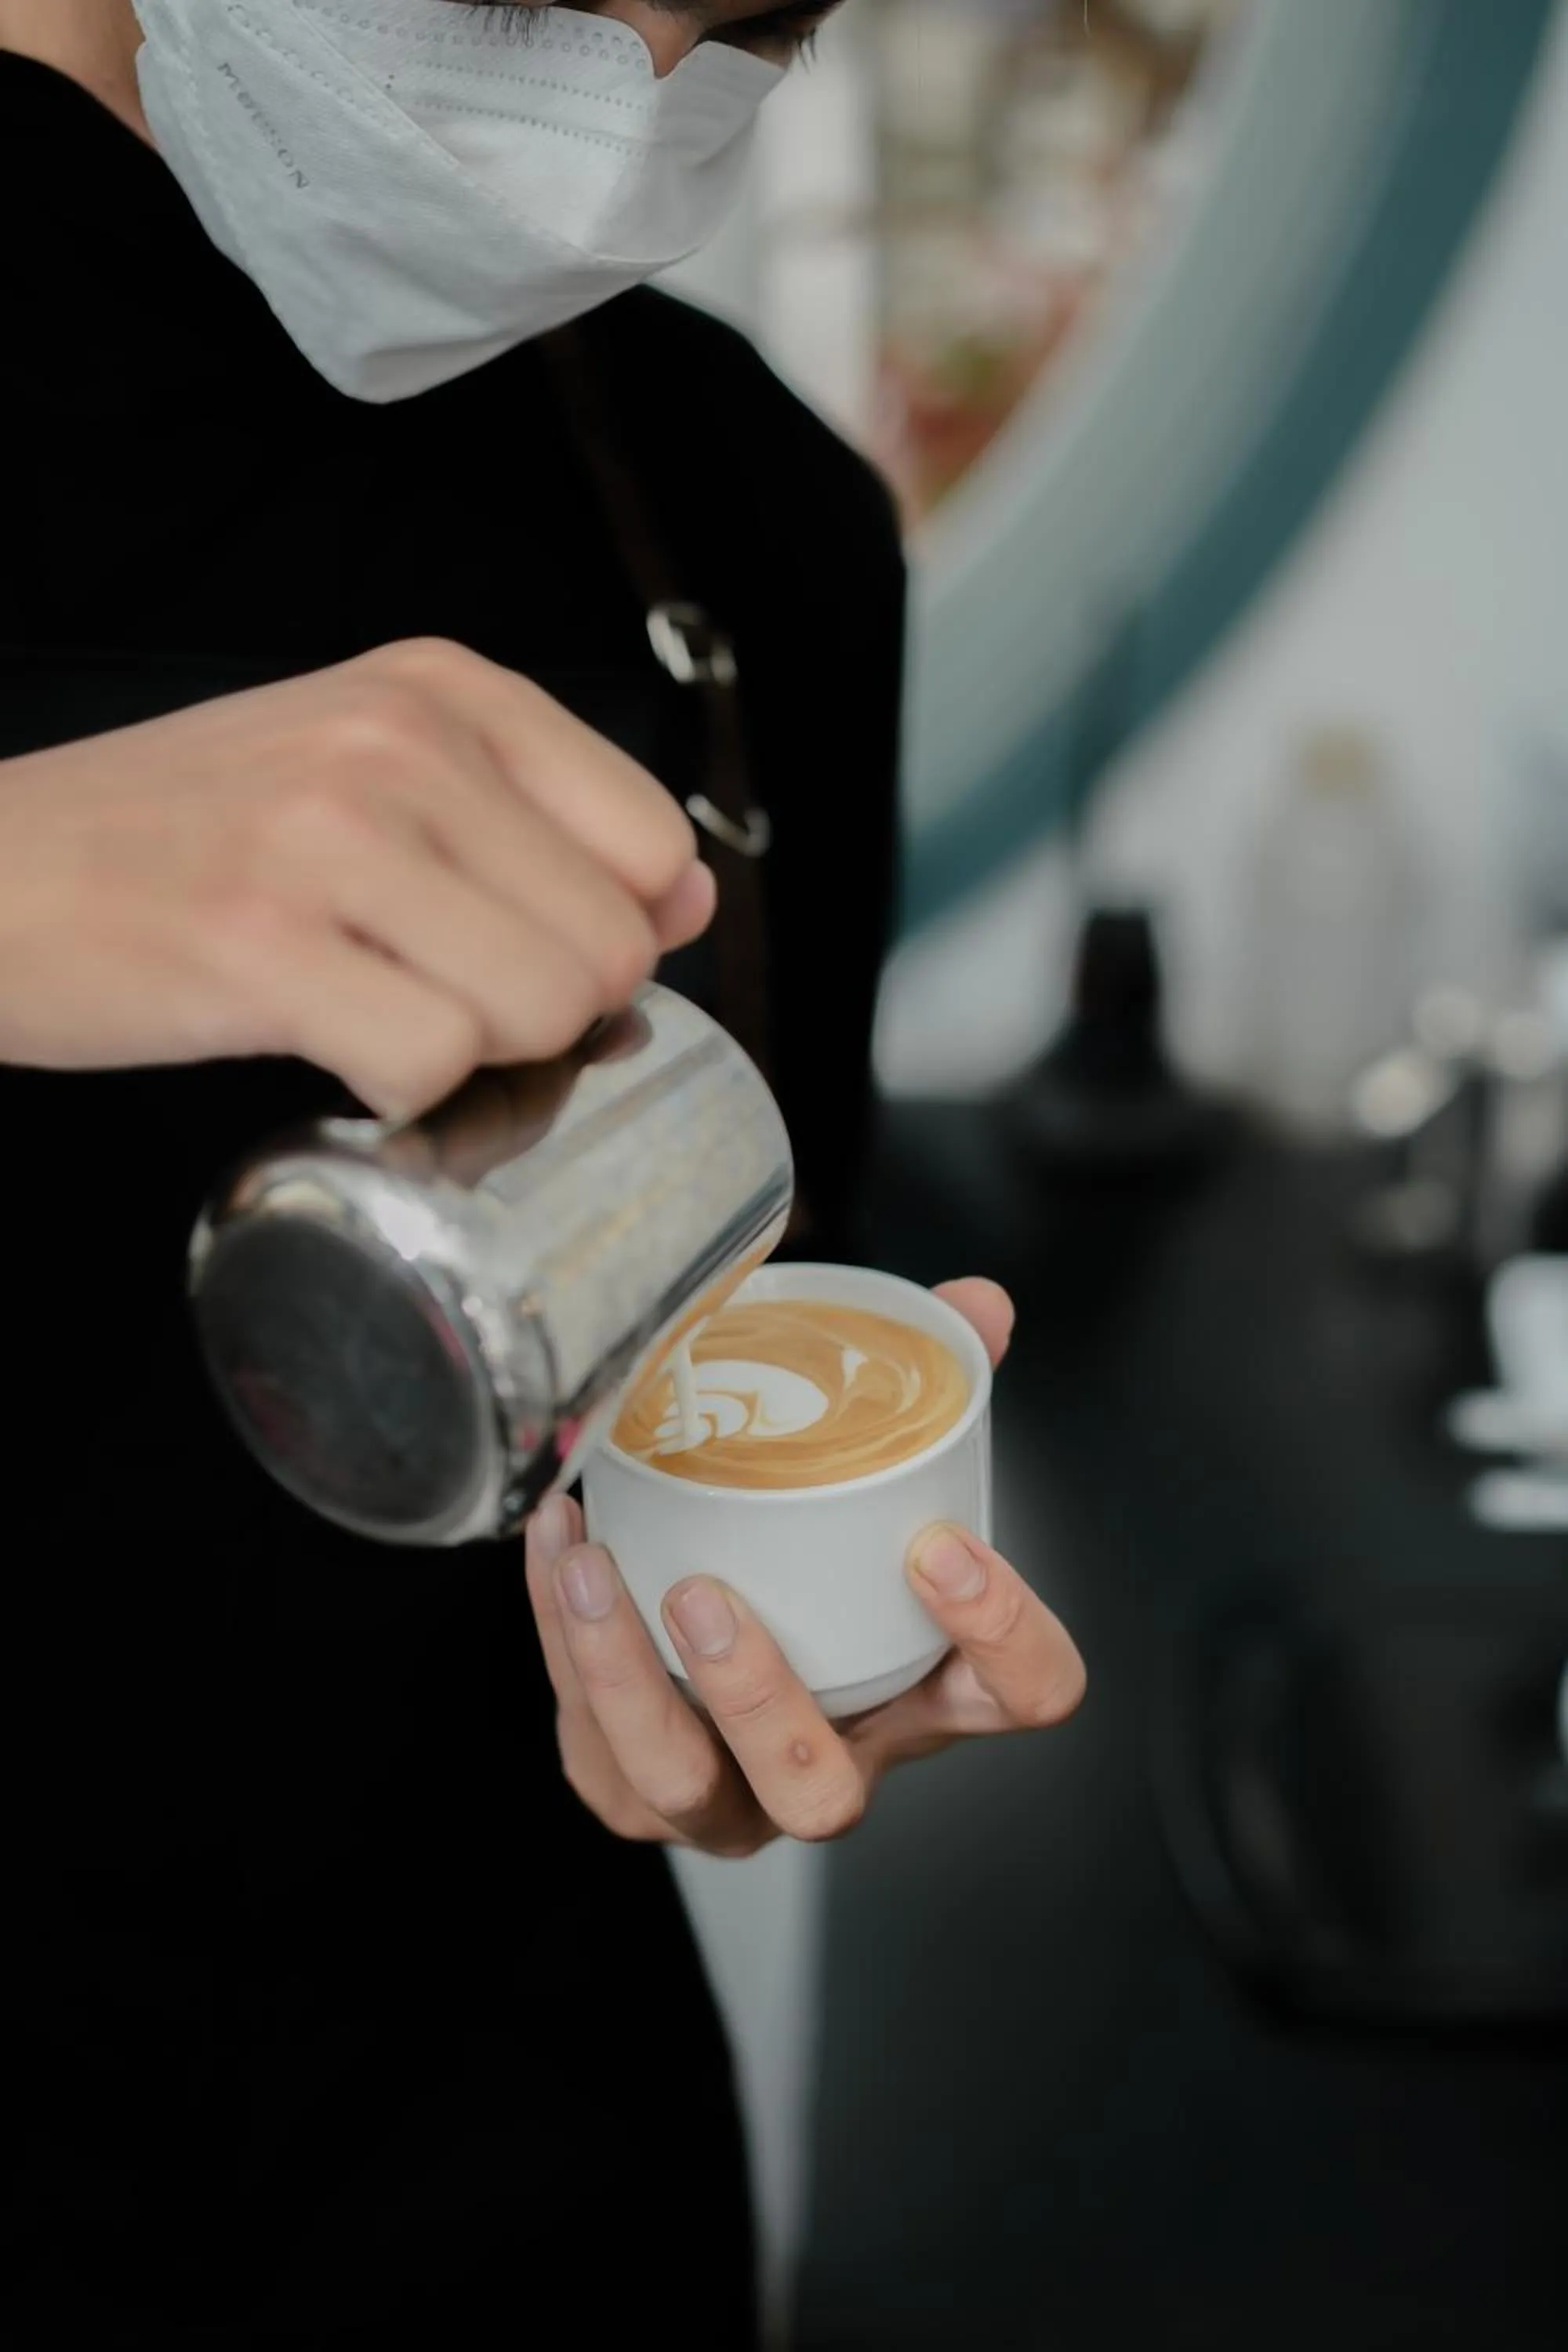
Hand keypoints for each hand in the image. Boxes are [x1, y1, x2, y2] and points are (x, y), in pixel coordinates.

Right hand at [0, 639, 713, 1117]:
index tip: (510, 941)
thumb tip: (693, 901)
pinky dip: (395, 1094)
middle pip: (611, 948)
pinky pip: (431, 1065)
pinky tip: (328, 1047)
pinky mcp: (261, 946)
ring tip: (376, 1011)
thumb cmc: (184, 837)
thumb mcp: (369, 769)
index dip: (605, 931)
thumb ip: (537, 820)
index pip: (654, 846)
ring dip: (474, 1053)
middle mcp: (397, 743)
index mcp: (443, 689)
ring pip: (543, 1009)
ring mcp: (327, 839)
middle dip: (540, 1009)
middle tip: (426, 991)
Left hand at [524, 1279, 1085, 1857]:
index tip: (937, 1544)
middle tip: (703, 1594)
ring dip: (624, 1676)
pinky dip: (562, 1636)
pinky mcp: (632, 1791)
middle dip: (757, 1701)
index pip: (1023, 1691)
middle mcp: (838, 1766)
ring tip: (593, 1566)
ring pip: (679, 1781)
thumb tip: (974, 1300)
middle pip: (819, 1791)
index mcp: (932, 1694)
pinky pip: (589, 1734)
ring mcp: (730, 1799)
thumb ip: (939, 1388)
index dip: (1000, 1633)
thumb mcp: (886, 1486)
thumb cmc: (824, 1564)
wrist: (719, 1654)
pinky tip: (556, 1543)